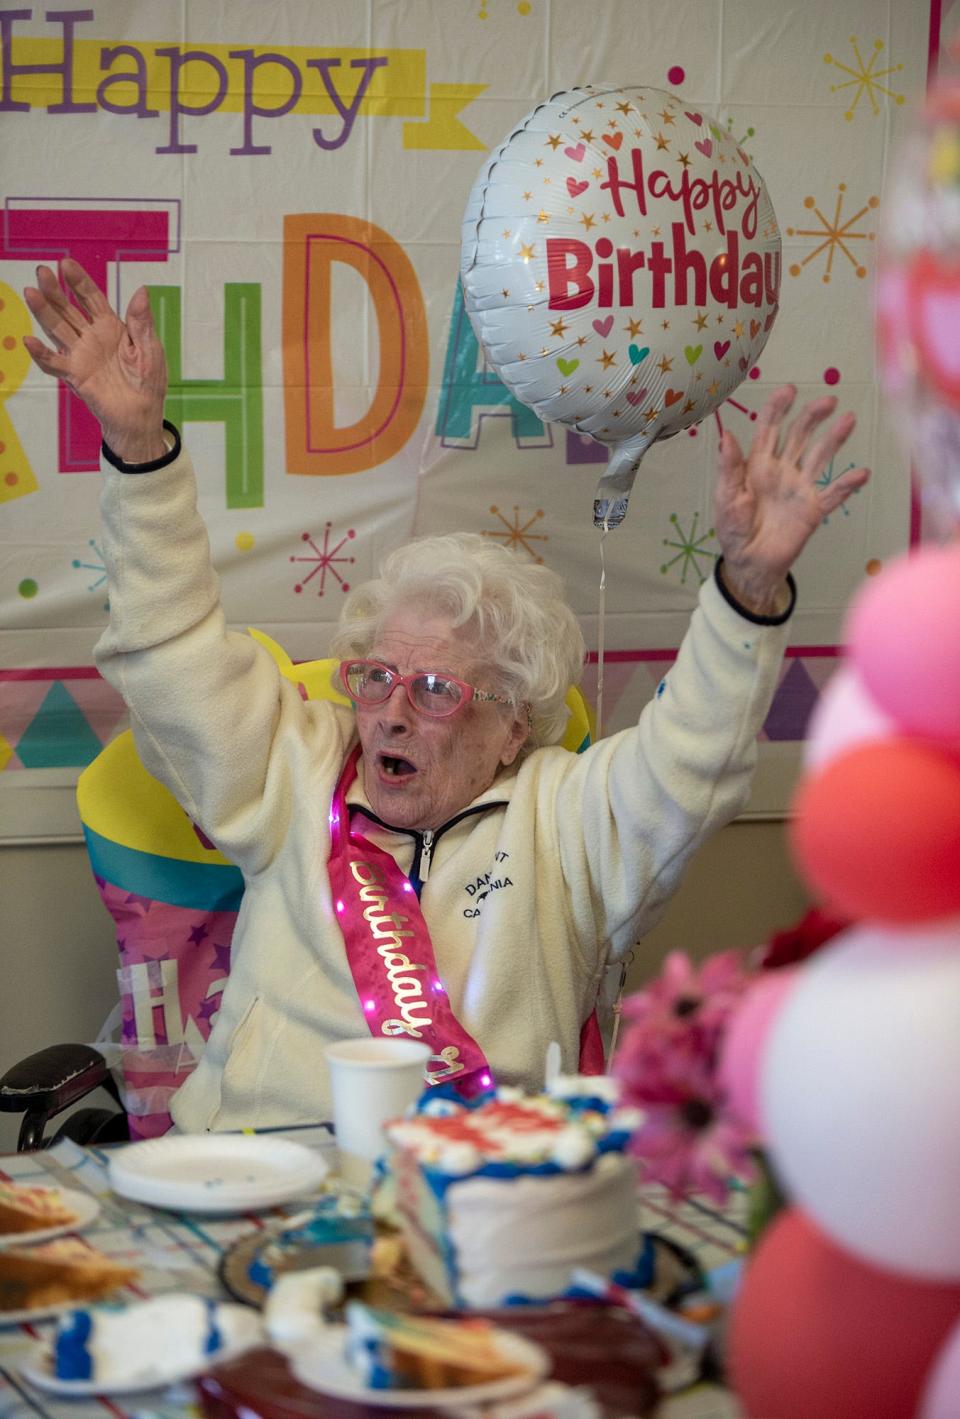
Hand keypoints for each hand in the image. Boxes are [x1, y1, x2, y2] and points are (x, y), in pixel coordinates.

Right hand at [23, 258, 167, 464]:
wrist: (142, 416)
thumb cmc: (147, 382)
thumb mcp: (149, 349)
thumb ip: (141, 322)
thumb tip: (141, 290)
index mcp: (111, 327)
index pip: (91, 298)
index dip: (79, 281)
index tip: (65, 263)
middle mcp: (91, 337)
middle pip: (68, 309)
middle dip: (55, 290)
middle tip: (41, 271)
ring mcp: (81, 355)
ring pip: (57, 329)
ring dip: (44, 312)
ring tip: (31, 293)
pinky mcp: (76, 376)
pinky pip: (54, 363)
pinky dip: (41, 353)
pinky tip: (30, 340)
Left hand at [713, 385, 870, 615]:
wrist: (749, 563)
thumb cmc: (734, 530)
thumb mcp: (726, 497)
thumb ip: (729, 467)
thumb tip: (726, 435)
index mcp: (758, 464)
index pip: (769, 428)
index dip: (778, 408)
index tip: (788, 390)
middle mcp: (782, 469)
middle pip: (800, 435)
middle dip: (812, 416)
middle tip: (828, 401)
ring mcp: (800, 487)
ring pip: (820, 456)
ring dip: (835, 439)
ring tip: (848, 420)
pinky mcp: (814, 509)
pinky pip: (833, 494)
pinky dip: (847, 485)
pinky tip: (861, 474)